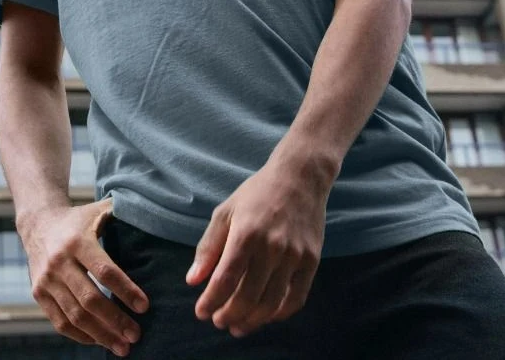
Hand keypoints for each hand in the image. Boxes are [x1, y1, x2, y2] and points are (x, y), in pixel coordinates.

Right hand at [20, 197, 149, 356]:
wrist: (38, 223)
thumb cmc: (78, 220)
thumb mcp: (97, 211)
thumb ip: (121, 213)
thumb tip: (153, 214)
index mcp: (77, 241)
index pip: (105, 271)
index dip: (126, 290)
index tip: (144, 307)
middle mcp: (59, 262)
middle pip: (90, 299)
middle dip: (116, 320)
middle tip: (137, 334)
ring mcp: (46, 280)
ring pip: (75, 316)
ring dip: (101, 335)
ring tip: (123, 347)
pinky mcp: (38, 294)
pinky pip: (60, 322)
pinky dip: (81, 336)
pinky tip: (99, 341)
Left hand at [185, 158, 329, 336]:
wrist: (300, 178)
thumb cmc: (257, 193)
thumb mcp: (226, 212)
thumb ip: (208, 247)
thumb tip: (192, 281)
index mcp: (246, 232)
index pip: (225, 278)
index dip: (211, 301)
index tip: (201, 313)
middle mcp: (272, 246)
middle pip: (248, 296)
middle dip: (229, 315)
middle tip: (219, 321)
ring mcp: (294, 255)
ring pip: (271, 303)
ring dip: (252, 321)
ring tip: (238, 326)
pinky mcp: (311, 261)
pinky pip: (296, 299)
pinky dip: (279, 314)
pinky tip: (265, 316)